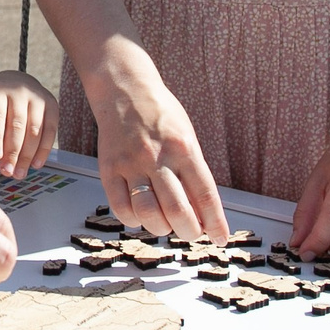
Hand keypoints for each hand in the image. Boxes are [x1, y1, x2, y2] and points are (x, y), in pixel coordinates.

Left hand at [0, 71, 55, 176]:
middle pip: (17, 125)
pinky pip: (50, 130)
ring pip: (35, 130)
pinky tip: (36, 163)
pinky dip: (44, 150)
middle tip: (7, 170)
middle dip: (12, 152)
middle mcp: (20, 91)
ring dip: (28, 155)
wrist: (15, 82)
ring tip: (19, 172)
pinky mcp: (52, 105)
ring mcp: (38, 97)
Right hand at [82, 55, 230, 240]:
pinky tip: (140, 215)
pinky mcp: (108, 168)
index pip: (205, 194)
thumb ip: (193, 173)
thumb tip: (202, 214)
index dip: (215, 222)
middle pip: (177, 210)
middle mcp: (157, 157)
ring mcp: (131, 164)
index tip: (220, 239)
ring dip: (160, 228)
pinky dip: (133, 220)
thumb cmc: (161, 115)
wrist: (125, 91)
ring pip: (148, 212)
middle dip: (189, 231)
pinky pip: (120, 207)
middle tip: (190, 233)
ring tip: (165, 225)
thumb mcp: (187, 138)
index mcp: (184, 148)